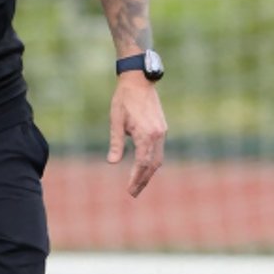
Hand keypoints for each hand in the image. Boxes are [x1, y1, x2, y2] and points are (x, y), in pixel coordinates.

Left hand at [109, 76, 166, 197]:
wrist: (139, 80)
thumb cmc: (124, 99)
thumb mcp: (116, 122)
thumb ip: (116, 143)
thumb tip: (112, 163)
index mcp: (146, 134)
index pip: (142, 163)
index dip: (135, 178)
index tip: (129, 189)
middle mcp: (157, 135)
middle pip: (152, 165)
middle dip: (143, 180)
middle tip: (133, 193)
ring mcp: (162, 132)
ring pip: (158, 159)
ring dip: (148, 173)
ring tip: (138, 184)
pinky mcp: (162, 128)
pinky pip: (159, 150)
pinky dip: (152, 162)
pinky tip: (144, 167)